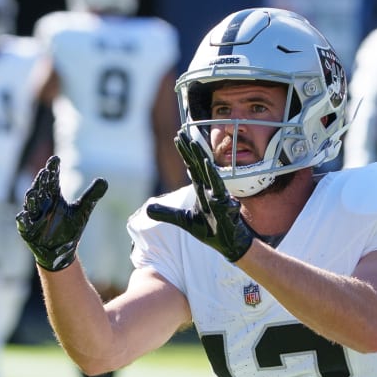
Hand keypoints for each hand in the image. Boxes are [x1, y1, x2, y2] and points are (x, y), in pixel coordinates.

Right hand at [17, 155, 105, 272]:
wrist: (61, 251)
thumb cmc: (69, 229)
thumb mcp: (82, 211)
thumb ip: (91, 196)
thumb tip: (104, 181)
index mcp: (54, 196)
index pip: (52, 179)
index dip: (53, 169)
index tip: (56, 159)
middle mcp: (42, 203)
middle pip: (40, 188)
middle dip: (41, 181)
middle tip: (45, 172)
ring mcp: (33, 216)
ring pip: (31, 204)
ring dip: (32, 197)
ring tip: (34, 192)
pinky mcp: (27, 230)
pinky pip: (24, 223)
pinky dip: (23, 219)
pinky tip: (23, 215)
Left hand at [144, 133, 253, 263]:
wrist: (228, 243)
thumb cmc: (210, 229)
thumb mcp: (184, 221)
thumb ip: (167, 213)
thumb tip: (147, 210)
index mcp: (201, 189)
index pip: (191, 166)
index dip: (185, 152)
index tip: (178, 137)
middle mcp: (210, 190)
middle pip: (199, 165)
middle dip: (191, 148)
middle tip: (183, 132)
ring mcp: (218, 197)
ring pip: (209, 173)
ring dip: (201, 157)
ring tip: (193, 143)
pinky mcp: (225, 208)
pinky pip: (220, 191)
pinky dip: (213, 179)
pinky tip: (208, 167)